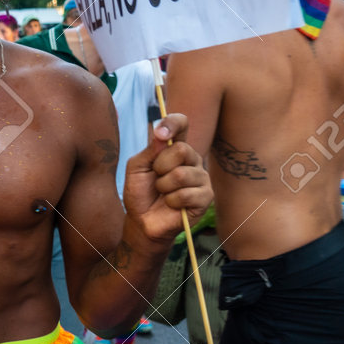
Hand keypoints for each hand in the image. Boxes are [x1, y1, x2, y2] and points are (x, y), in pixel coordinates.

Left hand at [122, 113, 211, 244]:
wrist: (143, 220)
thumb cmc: (140, 192)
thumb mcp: (136, 168)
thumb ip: (148, 151)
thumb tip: (162, 135)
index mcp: (175, 148)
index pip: (182, 124)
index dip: (173, 123)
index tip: (159, 132)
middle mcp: (191, 159)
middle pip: (181, 149)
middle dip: (160, 167)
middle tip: (156, 178)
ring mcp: (201, 177)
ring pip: (182, 174)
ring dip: (164, 187)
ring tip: (163, 193)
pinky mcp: (206, 197)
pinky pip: (187, 194)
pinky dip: (172, 201)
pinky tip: (172, 204)